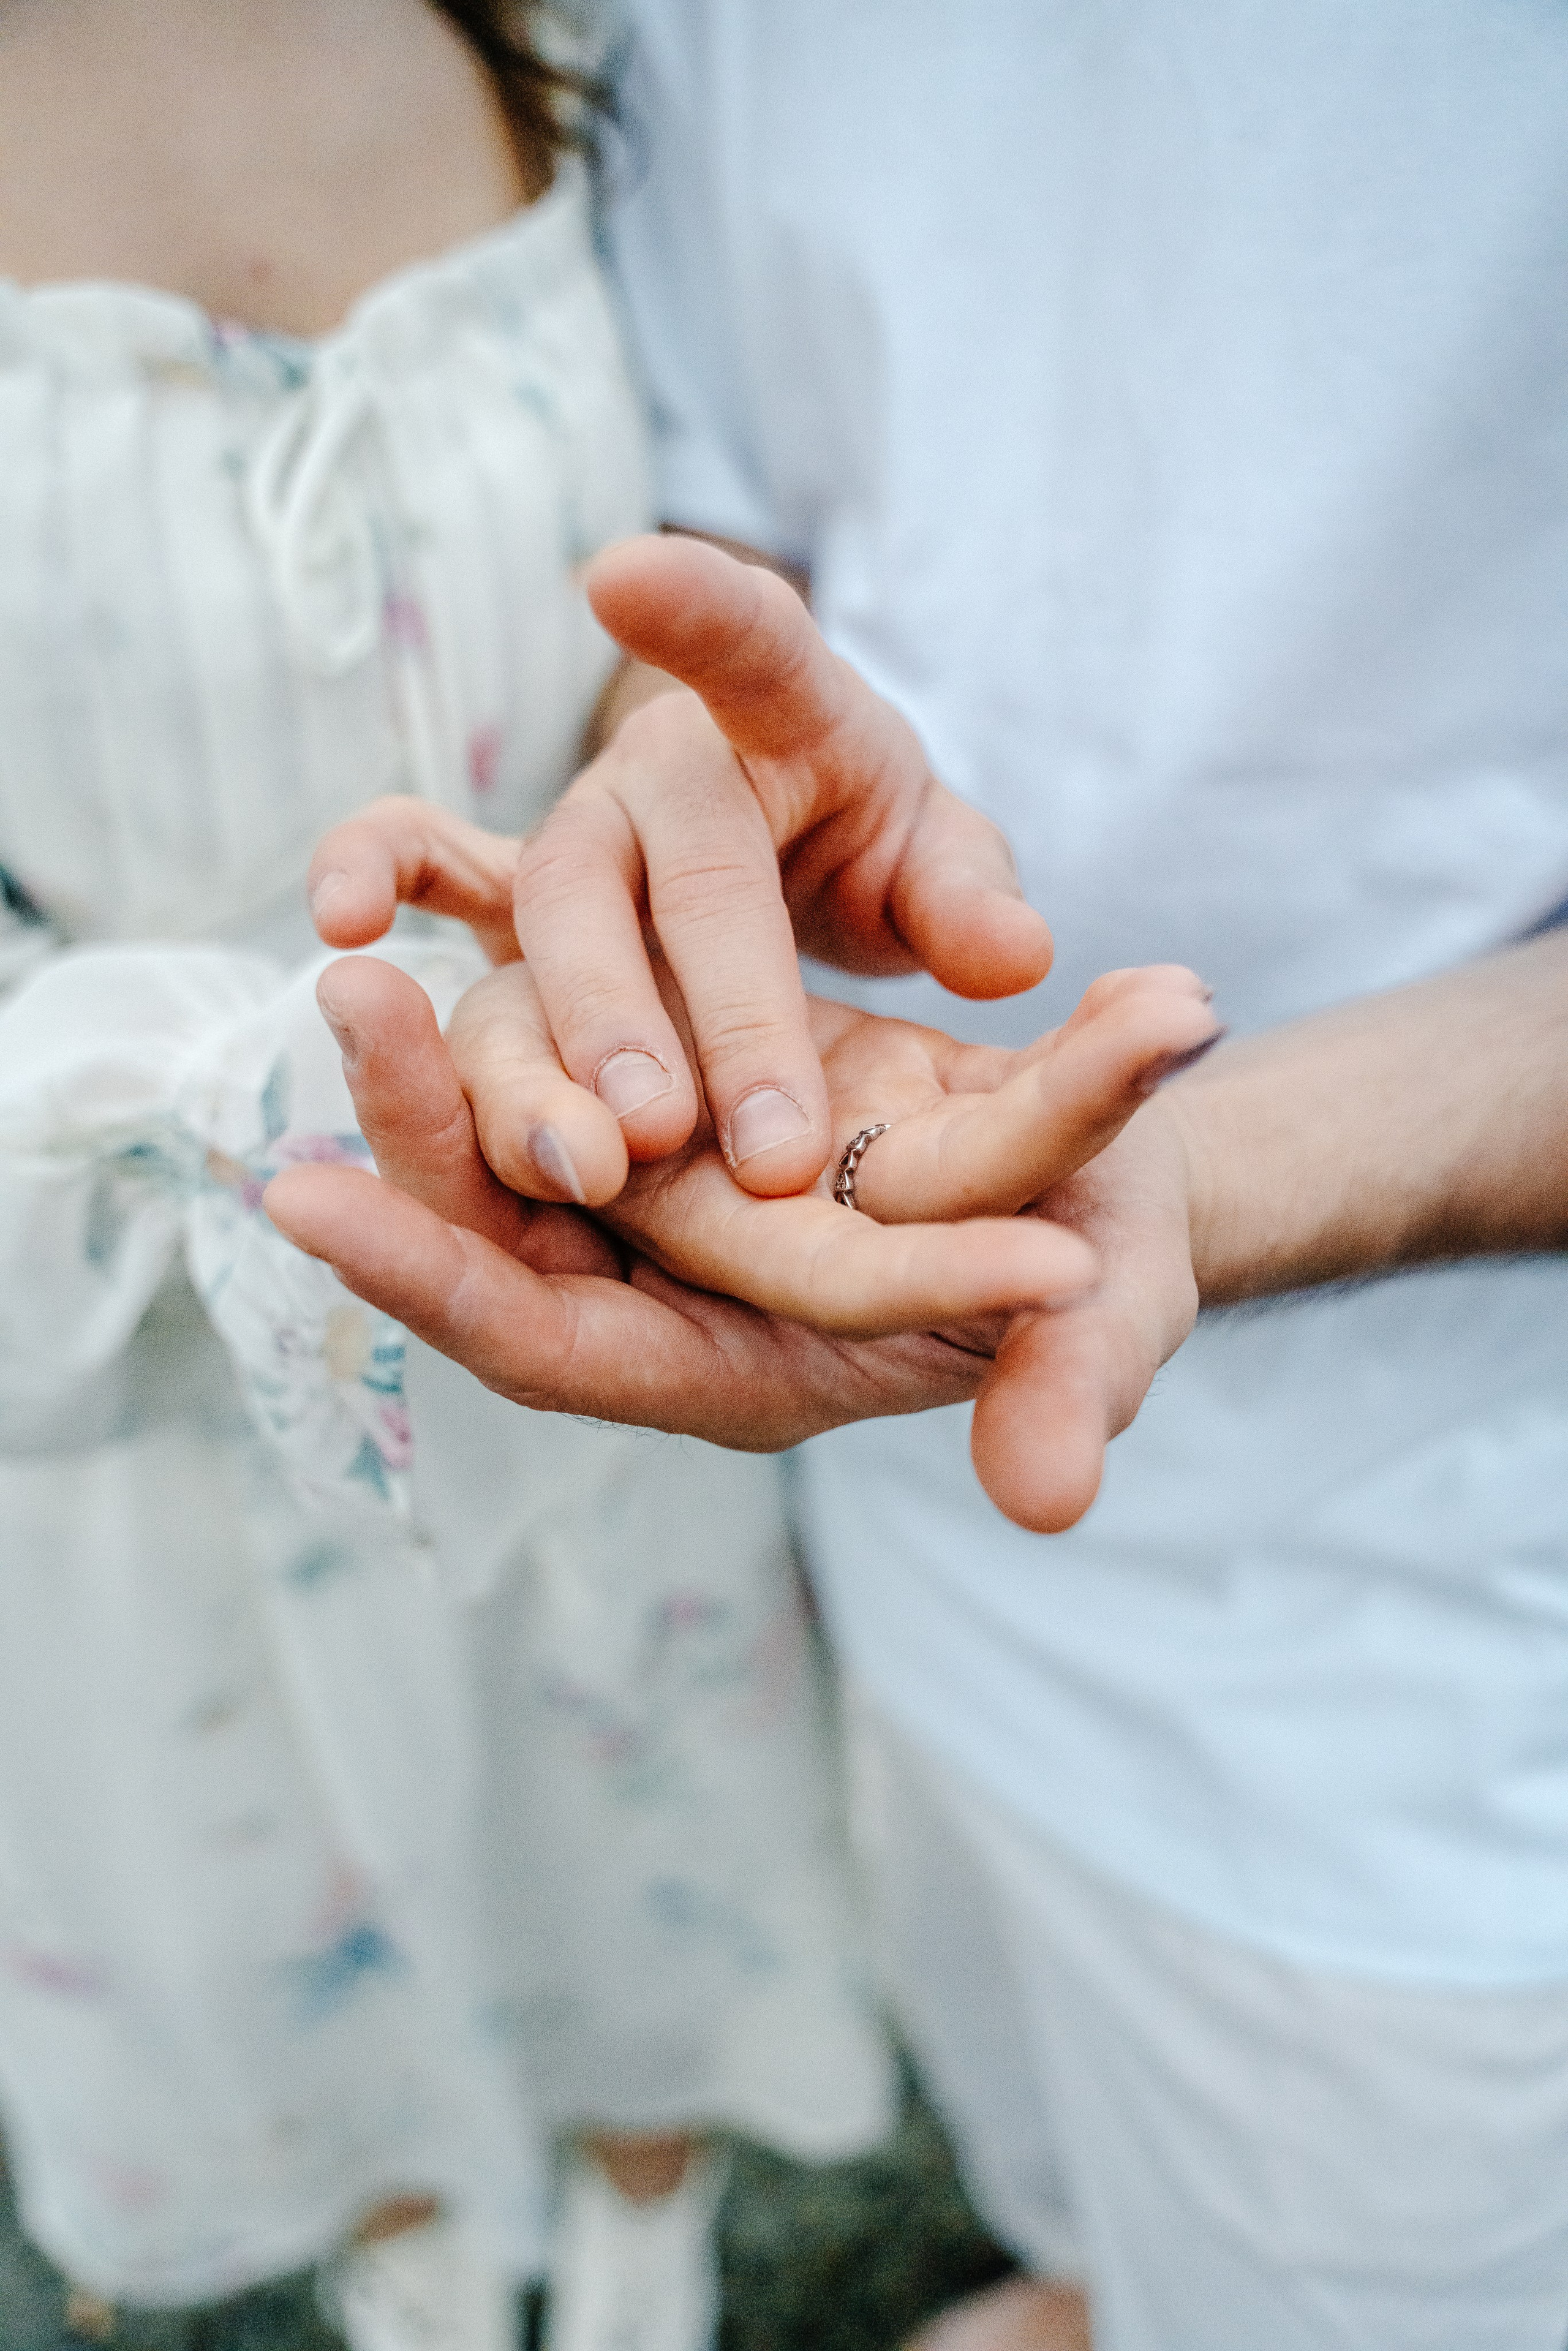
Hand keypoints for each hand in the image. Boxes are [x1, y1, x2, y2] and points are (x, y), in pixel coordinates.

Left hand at [265, 955, 1216, 1528]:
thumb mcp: (1107, 1310)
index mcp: (741, 1371)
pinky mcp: (675, 1105)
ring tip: (354, 951)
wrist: (1096, 1184)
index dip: (433, 1284)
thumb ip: (1071, 1392)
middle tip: (347, 997)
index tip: (306, 1199)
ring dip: (433, 1060)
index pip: (549, 1347)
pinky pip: (555, 1064)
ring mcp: (663, 1200)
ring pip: (502, 1145)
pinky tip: (419, 910)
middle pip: (489, 1237)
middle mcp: (670, 1294)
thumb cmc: (1100, 1261)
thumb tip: (1051, 1503)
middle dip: (409, 1134)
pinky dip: (501, 1006)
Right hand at [307, 533, 1053, 1199]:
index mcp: (791, 715)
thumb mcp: (940, 868)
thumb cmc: (873, 846)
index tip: (617, 569)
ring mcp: (582, 820)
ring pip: (558, 913)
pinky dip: (376, 872)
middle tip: (715, 1134)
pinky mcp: (515, 886)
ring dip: (579, 1029)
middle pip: (672, 870)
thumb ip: (969, 901)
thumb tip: (1014, 952)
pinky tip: (337, 924)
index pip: (753, 644)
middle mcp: (668, 757)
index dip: (691, 610)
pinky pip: (432, 863)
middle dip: (700, 1007)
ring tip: (603, 1153)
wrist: (794, 851)